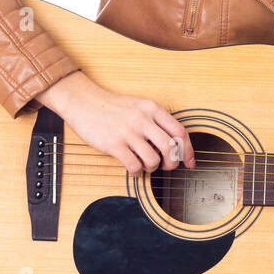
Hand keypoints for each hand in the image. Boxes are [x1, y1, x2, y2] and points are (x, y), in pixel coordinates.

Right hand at [36, 71, 194, 174]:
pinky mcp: (114, 144)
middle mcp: (143, 119)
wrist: (84, 102)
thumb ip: (157, 121)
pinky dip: (136, 171)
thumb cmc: (113, 107)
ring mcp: (128, 132)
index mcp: (152, 108)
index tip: (190, 162)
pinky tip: (132, 166)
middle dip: (172, 163)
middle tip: (166, 167)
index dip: (189, 151)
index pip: (180, 132)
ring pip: (153, 160)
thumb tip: (175, 144)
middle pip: (171, 149)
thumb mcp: (139, 106)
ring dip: (151, 168)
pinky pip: (134, 166)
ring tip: (143, 163)